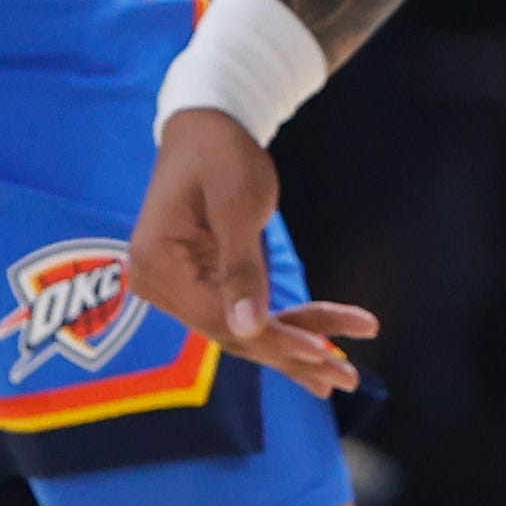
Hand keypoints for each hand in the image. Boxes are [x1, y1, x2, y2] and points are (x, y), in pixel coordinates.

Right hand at [125, 108, 377, 398]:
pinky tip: (321, 353)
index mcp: (158, 264)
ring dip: (295, 347)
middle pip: (232, 334)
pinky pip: (244, 314)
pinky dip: (284, 328)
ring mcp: (178, 287)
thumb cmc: (222, 154)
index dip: (274, 339)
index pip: (220, 319)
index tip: (324, 354)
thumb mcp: (237, 205)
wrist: (207, 126)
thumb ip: (240, 269)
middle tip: (346, 380)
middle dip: (293, 353)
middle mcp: (160, 284)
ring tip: (344, 376)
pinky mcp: (200, 284)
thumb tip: (246, 331)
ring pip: (242, 330)